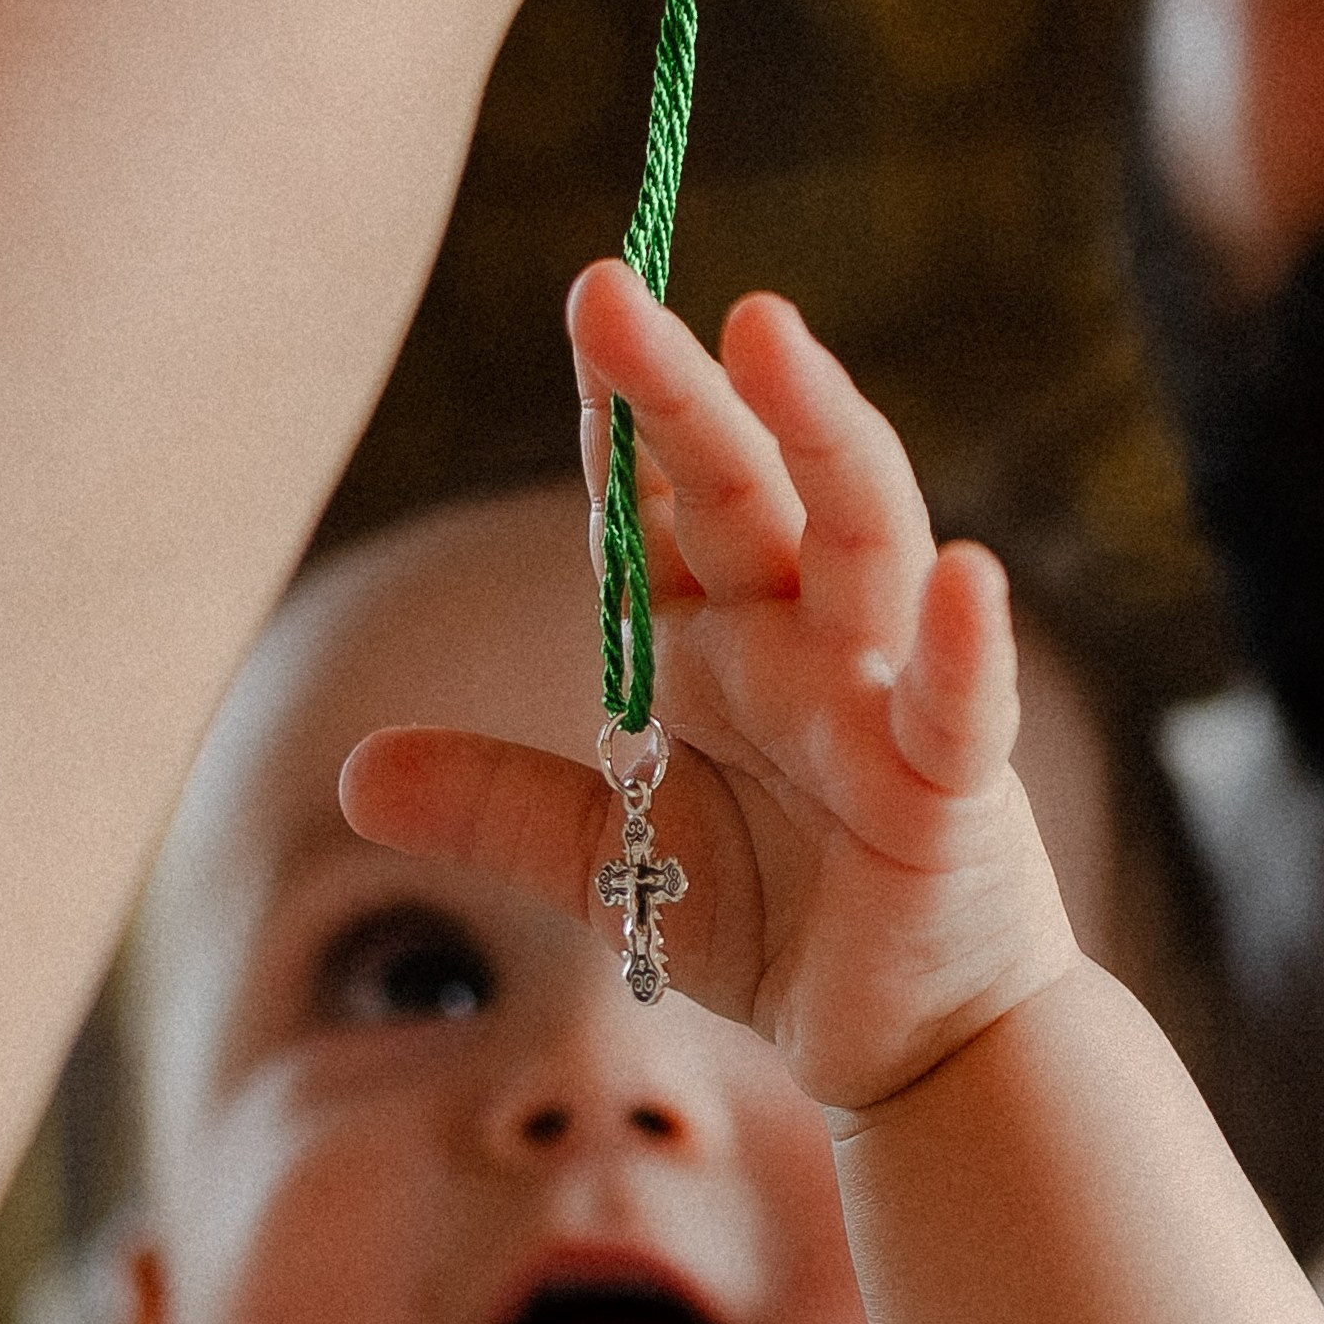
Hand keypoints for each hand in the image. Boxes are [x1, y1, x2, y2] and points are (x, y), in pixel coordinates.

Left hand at [341, 269, 1080, 1115]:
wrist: (914, 1035)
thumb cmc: (785, 922)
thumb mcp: (612, 866)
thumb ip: (500, 809)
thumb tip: (355, 776)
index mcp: (720, 642)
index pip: (657, 504)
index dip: (615, 417)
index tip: (576, 320)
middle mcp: (806, 643)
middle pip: (745, 486)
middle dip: (682, 386)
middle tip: (606, 288)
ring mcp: (887, 700)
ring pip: (863, 541)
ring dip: (822, 433)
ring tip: (769, 331)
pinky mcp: (955, 788)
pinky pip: (963, 706)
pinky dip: (968, 646)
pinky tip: (967, 574)